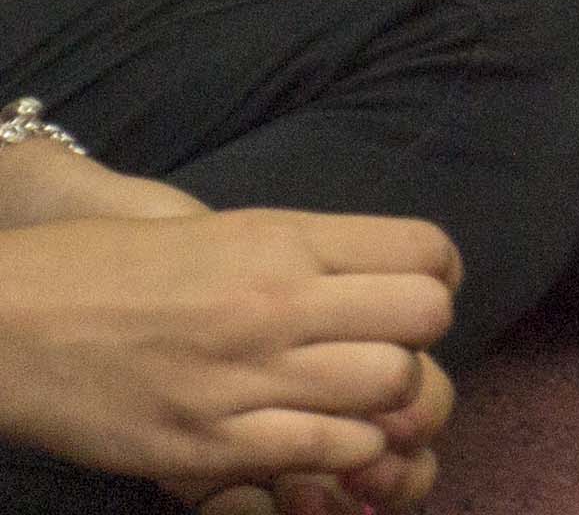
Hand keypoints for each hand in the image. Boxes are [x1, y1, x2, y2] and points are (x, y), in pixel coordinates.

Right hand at [0, 209, 453, 500]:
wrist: (4, 324)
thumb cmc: (100, 269)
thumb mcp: (212, 230)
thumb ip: (294, 249)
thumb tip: (365, 270)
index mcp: (280, 239)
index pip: (425, 251)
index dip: (436, 275)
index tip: (409, 290)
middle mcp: (275, 302)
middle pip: (424, 318)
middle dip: (419, 336)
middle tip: (383, 347)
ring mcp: (245, 377)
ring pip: (390, 387)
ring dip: (385, 398)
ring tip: (348, 397)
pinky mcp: (209, 445)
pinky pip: (329, 448)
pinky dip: (342, 448)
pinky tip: (315, 436)